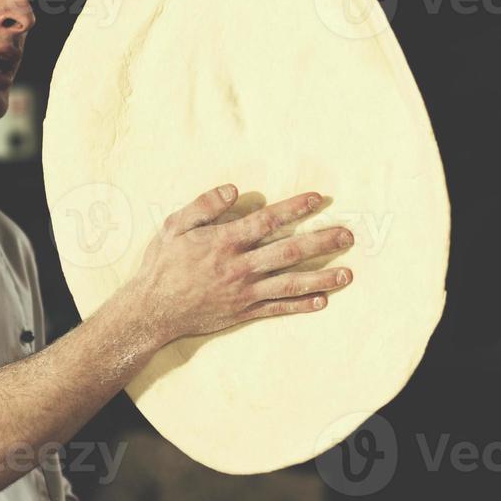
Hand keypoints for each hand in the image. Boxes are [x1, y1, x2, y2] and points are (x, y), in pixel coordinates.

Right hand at [124, 184, 355, 347]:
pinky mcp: (244, 312)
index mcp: (224, 242)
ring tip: (347, 274)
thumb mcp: (174, 227)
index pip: (267, 221)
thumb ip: (203, 206)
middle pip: (289, 251)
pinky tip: (322, 301)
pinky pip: (278, 308)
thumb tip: (233, 189)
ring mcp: (244, 292)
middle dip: (321, 242)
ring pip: (290, 283)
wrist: (152, 310)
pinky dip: (300, 305)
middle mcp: (240, 267)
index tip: (317, 199)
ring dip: (321, 277)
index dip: (294, 208)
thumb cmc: (163, 265)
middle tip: (348, 235)